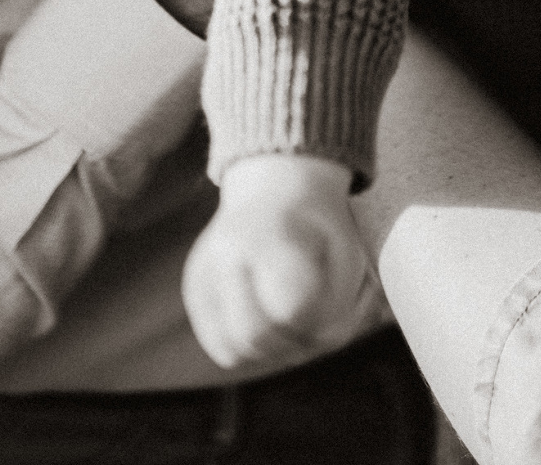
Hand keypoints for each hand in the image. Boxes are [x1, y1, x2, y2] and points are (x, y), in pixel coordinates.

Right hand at [182, 155, 384, 370]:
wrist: (275, 187)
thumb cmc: (318, 226)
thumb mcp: (347, 253)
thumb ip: (338, 308)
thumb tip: (313, 346)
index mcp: (269, 235)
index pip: (293, 310)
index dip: (320, 318)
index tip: (330, 296)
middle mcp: (225, 253)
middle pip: (258, 338)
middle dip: (292, 341)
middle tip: (312, 314)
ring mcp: (202, 273)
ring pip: (237, 351)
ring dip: (272, 347)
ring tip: (289, 311)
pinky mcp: (193, 291)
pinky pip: (224, 349)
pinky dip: (250, 344)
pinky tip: (265, 312)